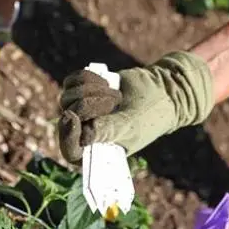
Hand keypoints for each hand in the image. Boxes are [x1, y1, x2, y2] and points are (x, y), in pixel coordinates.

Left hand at [58, 52, 214, 161]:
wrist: (160, 91)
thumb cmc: (148, 117)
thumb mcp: (131, 126)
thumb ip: (108, 131)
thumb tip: (85, 135)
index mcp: (95, 151)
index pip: (70, 150)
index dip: (67, 136)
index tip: (72, 117)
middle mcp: (83, 132)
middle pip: (67, 117)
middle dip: (91, 105)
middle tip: (115, 102)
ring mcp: (80, 110)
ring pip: (67, 97)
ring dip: (92, 91)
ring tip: (115, 95)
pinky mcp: (82, 90)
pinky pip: (71, 82)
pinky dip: (87, 78)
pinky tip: (105, 82)